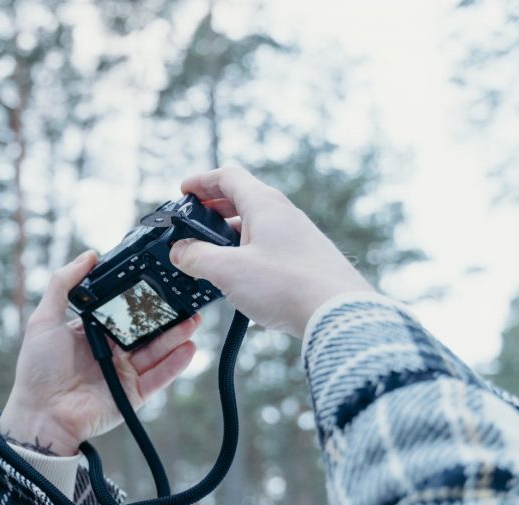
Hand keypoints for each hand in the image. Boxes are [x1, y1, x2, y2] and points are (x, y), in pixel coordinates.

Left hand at [0, 251, 199, 455]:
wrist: (42, 415)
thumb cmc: (37, 370)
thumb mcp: (44, 320)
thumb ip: (63, 285)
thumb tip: (88, 256)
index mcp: (92, 331)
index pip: (122, 310)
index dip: (139, 297)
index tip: (158, 279)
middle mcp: (111, 350)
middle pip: (145, 329)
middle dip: (166, 315)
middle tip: (186, 298)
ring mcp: (124, 372)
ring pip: (156, 351)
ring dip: (177, 336)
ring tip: (194, 320)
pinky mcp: (133, 394)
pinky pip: (158, 377)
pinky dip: (174, 364)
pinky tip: (188, 347)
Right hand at [169, 166, 373, 336]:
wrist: (338, 313)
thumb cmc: (286, 286)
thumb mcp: (228, 270)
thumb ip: (197, 257)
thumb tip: (180, 251)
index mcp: (264, 205)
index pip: (228, 177)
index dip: (202, 181)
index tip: (183, 191)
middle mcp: (284, 214)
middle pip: (242, 199)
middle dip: (213, 208)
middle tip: (193, 222)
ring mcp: (297, 237)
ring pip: (256, 225)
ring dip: (229, 233)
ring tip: (210, 253)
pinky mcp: (305, 260)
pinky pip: (269, 246)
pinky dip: (247, 251)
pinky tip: (239, 276)